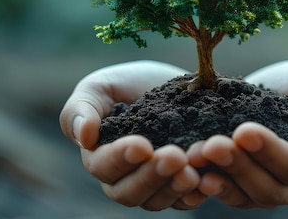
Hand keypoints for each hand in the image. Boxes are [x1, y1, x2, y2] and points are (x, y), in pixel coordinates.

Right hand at [59, 60, 206, 210]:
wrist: (172, 85)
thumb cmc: (127, 84)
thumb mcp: (100, 86)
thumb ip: (81, 109)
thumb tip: (83, 136)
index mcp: (99, 156)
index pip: (103, 167)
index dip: (121, 159)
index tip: (142, 145)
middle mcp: (123, 178)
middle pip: (129, 192)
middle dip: (152, 176)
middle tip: (174, 156)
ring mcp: (152, 185)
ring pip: (156, 201)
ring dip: (173, 188)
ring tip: (192, 172)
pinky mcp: (178, 185)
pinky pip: (183, 201)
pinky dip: (193, 196)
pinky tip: (206, 183)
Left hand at [187, 60, 287, 207]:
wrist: (266, 88)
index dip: (269, 151)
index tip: (244, 130)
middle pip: (266, 187)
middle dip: (238, 165)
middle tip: (214, 144)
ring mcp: (262, 189)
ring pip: (242, 195)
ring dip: (219, 176)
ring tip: (197, 154)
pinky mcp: (237, 188)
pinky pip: (223, 194)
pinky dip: (206, 184)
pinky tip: (191, 170)